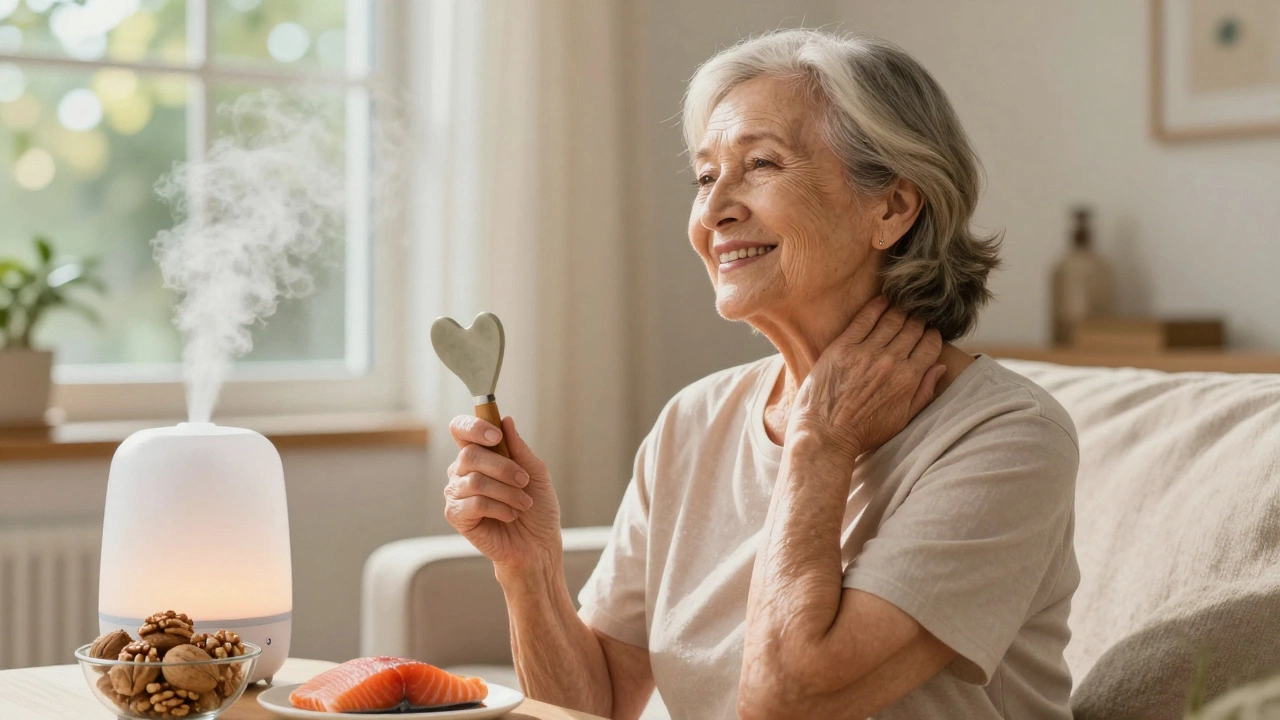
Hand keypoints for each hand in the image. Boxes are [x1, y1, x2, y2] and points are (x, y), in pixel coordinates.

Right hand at [444, 415, 562, 571]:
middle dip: (503, 468)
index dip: (473, 427)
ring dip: (507, 492)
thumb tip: (506, 420)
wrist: (538, 545)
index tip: (496, 435)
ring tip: (522, 504)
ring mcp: (456, 493)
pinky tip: (510, 516)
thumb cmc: (537, 508)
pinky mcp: (455, 515)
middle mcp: (462, 470)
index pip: (461, 429)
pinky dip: (500, 508)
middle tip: (524, 482)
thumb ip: (519, 448)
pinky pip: (475, 503)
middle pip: (470, 454)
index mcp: (479, 454)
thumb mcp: (536, 473)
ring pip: (476, 481)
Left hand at [789, 296, 945, 460]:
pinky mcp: (842, 347)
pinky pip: (863, 319)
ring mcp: (865, 352)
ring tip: (903, 305)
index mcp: (908, 379)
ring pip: (891, 320)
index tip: (929, 332)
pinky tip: (883, 299)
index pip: (929, 345)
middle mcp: (890, 361)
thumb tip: (940, 367)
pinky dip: (876, 306)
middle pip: (912, 329)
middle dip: (918, 320)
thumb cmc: (863, 432)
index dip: (932, 335)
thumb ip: (924, 392)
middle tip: (916, 315)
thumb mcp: (903, 419)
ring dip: (900, 310)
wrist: (825, 435)